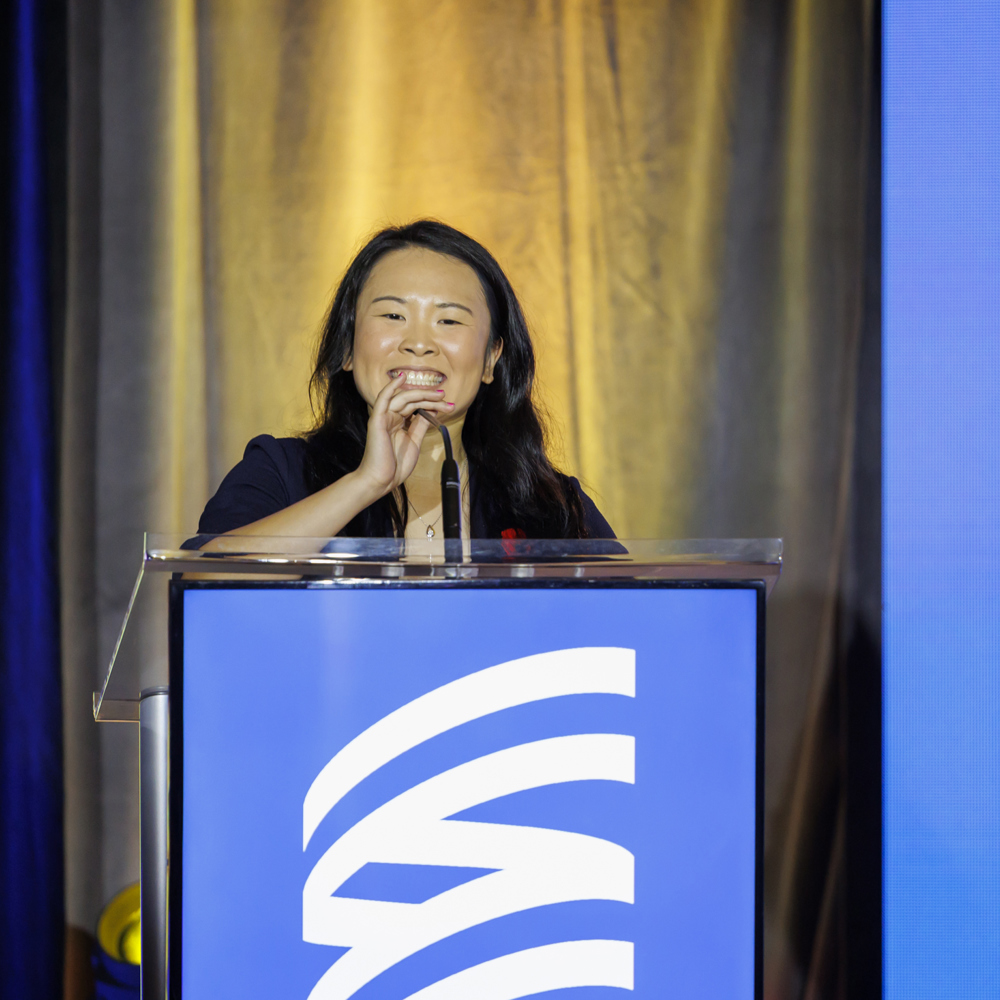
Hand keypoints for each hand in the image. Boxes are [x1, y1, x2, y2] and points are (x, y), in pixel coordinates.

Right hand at [355, 373, 454, 494]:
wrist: (381, 480)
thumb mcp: (414, 442)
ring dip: (422, 395)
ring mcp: (383, 418)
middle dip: (430, 398)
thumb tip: (432, 410)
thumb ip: (421, 425)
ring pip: (403, 399)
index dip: (432, 404)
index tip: (448, 405)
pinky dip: (391, 387)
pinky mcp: (377, 420)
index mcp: (398, 423)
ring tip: (438, 395)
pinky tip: (402, 377)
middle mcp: (390, 417)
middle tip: (445, 397)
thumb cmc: (396, 465)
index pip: (416, 407)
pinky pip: (383, 399)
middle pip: (412, 401)